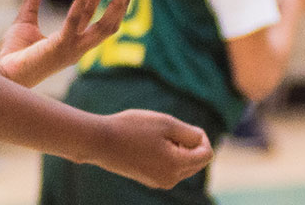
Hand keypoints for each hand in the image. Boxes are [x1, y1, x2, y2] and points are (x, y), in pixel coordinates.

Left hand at [0, 0, 133, 86]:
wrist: (4, 72)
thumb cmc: (14, 51)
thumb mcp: (26, 18)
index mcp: (73, 41)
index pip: (96, 19)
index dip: (107, 1)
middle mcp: (78, 46)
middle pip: (109, 24)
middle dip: (122, 4)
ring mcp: (73, 48)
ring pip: (103, 26)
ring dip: (116, 5)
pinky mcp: (61, 46)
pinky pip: (75, 22)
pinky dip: (82, 3)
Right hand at [90, 109, 212, 189]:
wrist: (98, 141)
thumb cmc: (130, 128)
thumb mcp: (164, 123)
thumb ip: (189, 132)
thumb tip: (201, 139)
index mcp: (177, 165)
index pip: (206, 154)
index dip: (202, 137)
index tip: (184, 126)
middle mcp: (171, 179)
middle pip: (196, 162)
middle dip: (189, 145)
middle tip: (167, 130)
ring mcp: (158, 181)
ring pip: (183, 166)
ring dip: (177, 150)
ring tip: (155, 137)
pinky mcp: (148, 180)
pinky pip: (168, 169)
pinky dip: (166, 156)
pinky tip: (147, 144)